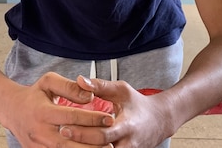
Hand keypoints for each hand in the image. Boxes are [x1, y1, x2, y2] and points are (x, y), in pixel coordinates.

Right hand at [0, 72, 115, 146]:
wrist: (11, 110)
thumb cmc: (33, 95)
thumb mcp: (48, 82)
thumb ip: (69, 86)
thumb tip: (90, 96)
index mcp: (42, 111)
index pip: (71, 116)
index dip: (92, 118)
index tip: (110, 118)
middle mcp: (39, 131)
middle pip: (68, 142)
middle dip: (91, 143)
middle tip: (111, 142)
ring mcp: (37, 145)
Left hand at [58, 76, 173, 147]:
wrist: (159, 121)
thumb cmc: (138, 104)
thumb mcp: (121, 90)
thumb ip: (100, 86)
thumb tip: (79, 80)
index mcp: (126, 126)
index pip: (103, 134)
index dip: (83, 132)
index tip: (65, 127)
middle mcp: (127, 144)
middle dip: (79, 144)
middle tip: (61, 135)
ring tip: (66, 143)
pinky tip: (77, 145)